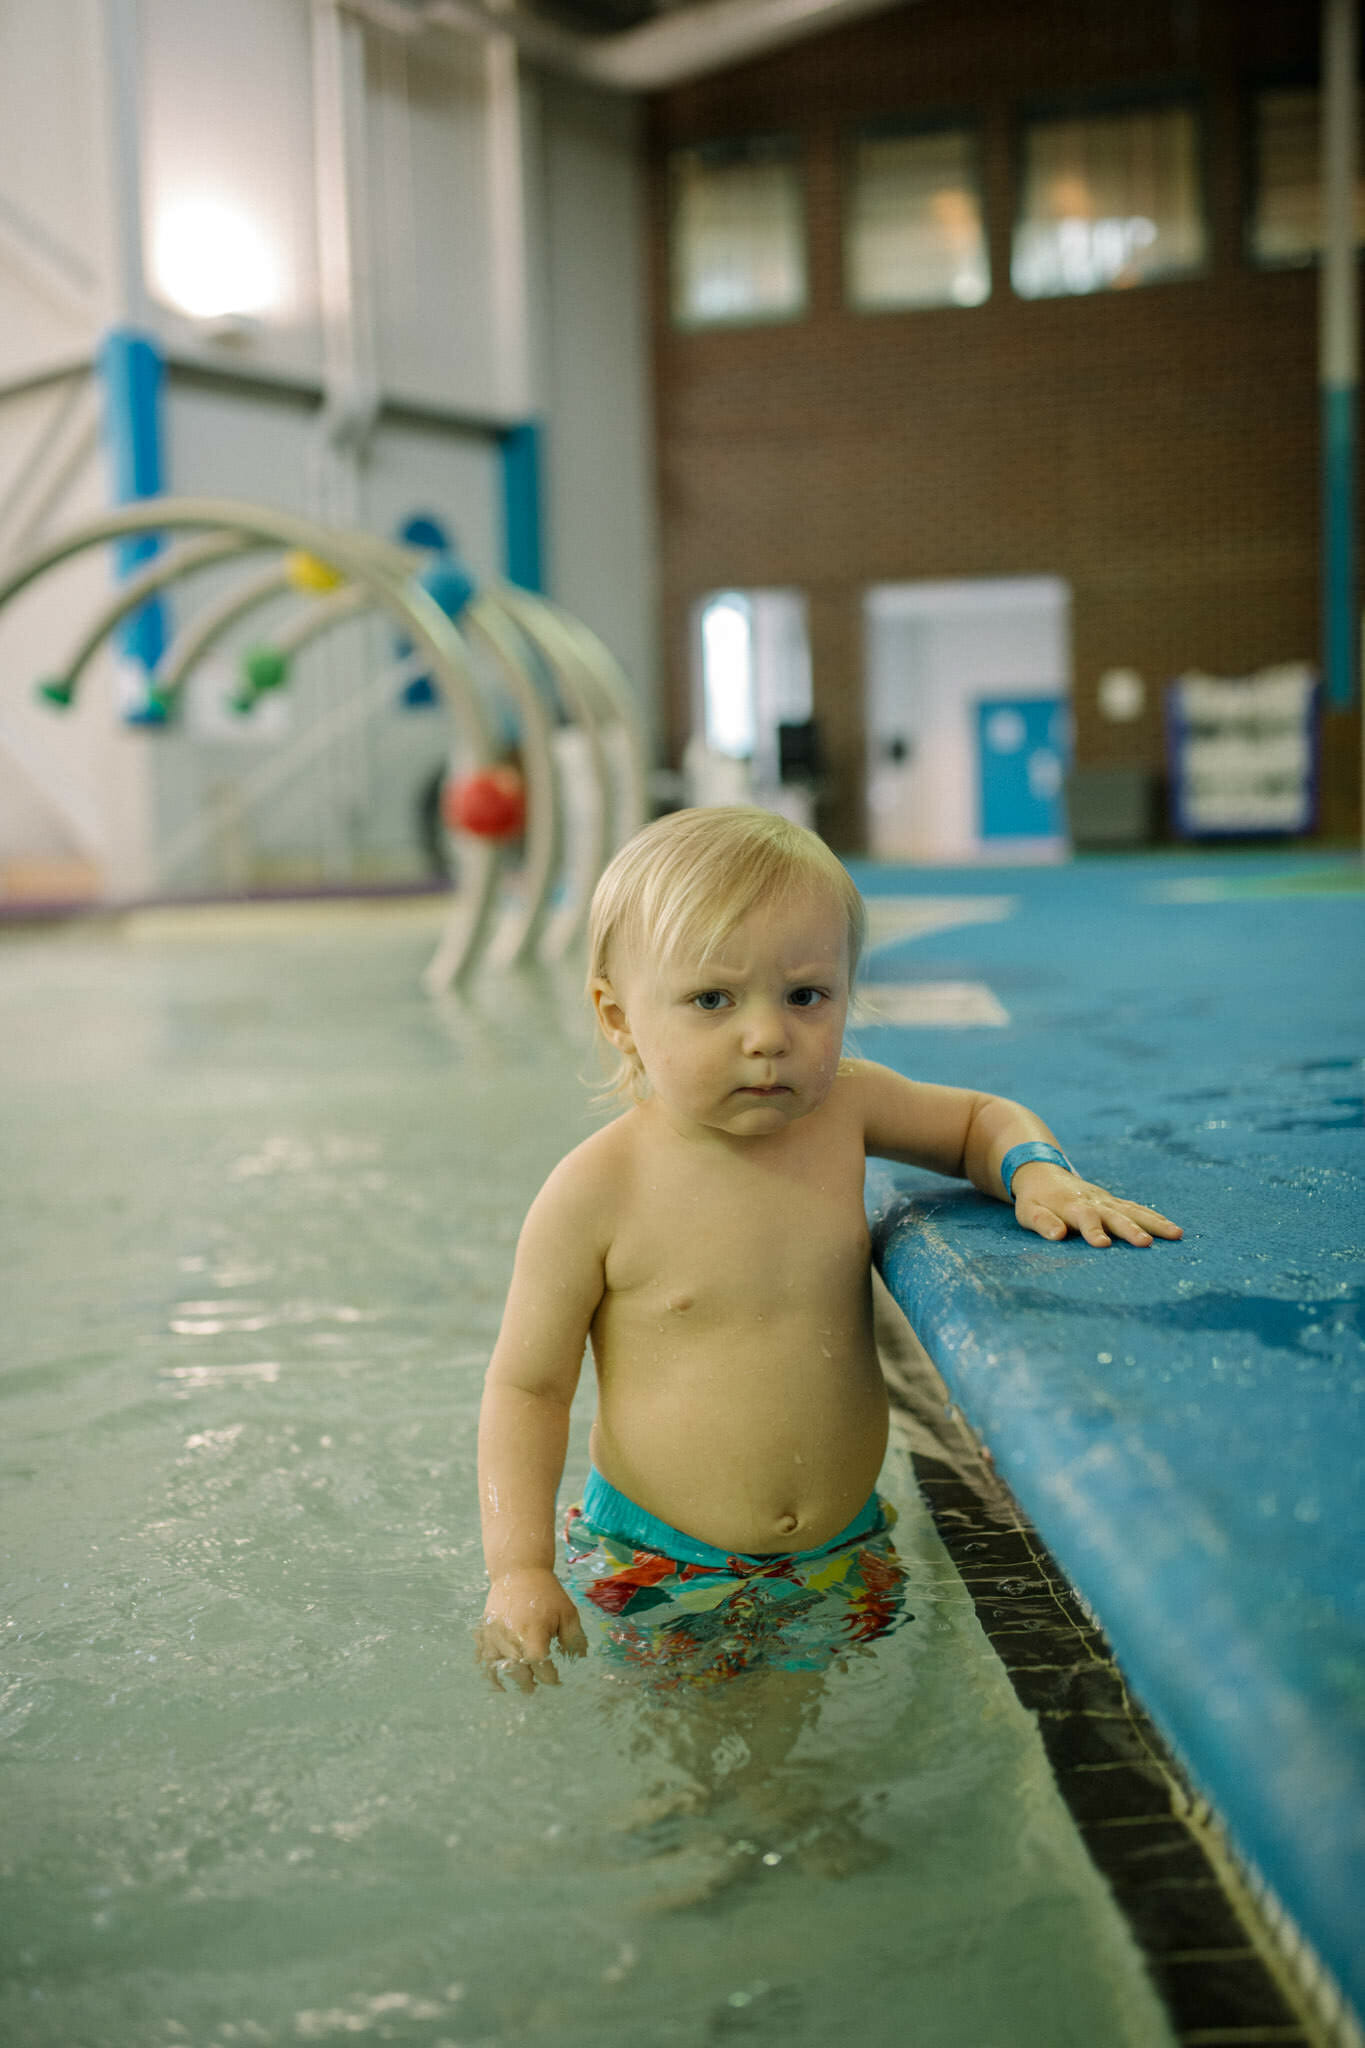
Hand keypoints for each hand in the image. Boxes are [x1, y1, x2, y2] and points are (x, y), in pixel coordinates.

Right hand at [476, 1568, 587, 1692]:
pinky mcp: (484, 1632)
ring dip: (509, 1681)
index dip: (550, 1678)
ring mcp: (494, 1637)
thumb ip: (574, 1637)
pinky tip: (496, 1679)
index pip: (541, 1669)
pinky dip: (488, 1671)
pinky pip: (482, 1658)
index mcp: (534, 1635)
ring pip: (499, 1669)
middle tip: (536, 1687)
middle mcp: (511, 1639)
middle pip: (519, 1674)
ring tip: (520, 1685)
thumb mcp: (568, 1612)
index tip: (556, 1681)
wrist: (518, 1570)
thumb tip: (579, 1659)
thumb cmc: (546, 1593)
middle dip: (530, 1683)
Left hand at [1010, 1164, 1182, 1248]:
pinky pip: (1139, 1209)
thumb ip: (1042, 1222)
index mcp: (1072, 1206)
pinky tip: (1173, 1230)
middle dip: (1131, 1229)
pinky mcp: (1116, 1202)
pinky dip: (1156, 1218)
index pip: (1085, 1219)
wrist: (1043, 1172)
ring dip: (1155, 1223)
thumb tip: (1057, 1235)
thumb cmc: (1035, 1199)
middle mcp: (1095, 1202)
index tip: (1103, 1244)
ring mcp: (1108, 1201)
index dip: (1093, 1231)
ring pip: (1134, 1211)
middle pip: (1116, 1216)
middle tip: (1146, 1243)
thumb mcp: (1028, 1211)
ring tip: (1176, 1234)